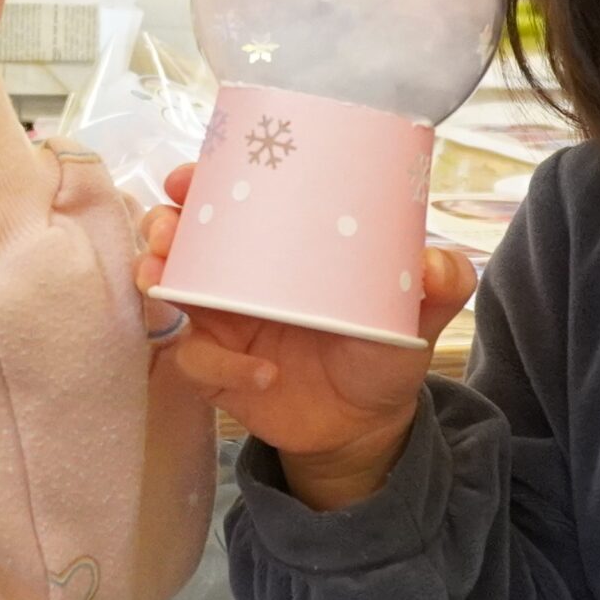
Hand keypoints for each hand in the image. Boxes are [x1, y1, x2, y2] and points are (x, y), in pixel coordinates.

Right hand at [138, 165, 476, 507]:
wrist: (369, 422)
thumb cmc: (384, 348)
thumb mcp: (417, 311)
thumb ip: (440, 282)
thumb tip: (434, 263)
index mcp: (279, 248)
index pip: (227, 203)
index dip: (198, 184)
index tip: (187, 176)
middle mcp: (240, 278)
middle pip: (181, 240)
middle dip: (163, 226)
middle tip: (167, 228)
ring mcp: (222, 325)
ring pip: (167, 292)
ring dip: (159, 280)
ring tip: (165, 281)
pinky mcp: (217, 372)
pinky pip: (196, 362)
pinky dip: (220, 365)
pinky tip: (262, 373)